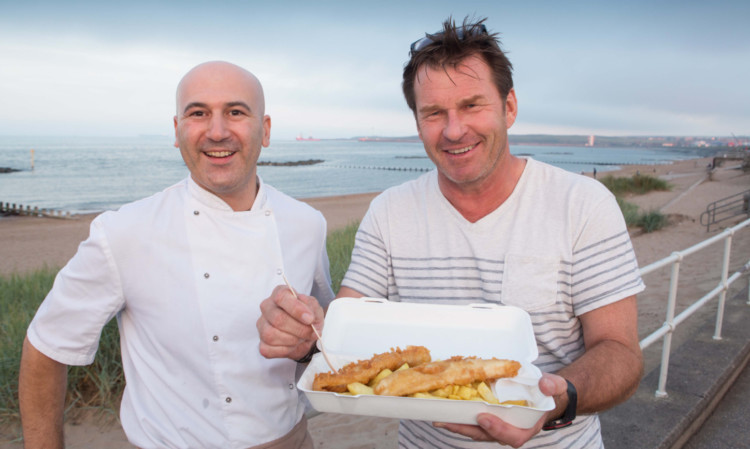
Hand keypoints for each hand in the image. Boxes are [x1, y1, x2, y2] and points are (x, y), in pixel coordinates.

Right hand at [257, 284, 324, 360]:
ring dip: (292, 340)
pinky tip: (293, 345)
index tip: (309, 319)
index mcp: (280, 294)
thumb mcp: (315, 308)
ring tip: (302, 338)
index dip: (296, 309)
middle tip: (311, 332)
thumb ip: (312, 308)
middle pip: (277, 318)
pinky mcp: (262, 343)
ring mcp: (262, 325)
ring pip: (271, 335)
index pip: (281, 297)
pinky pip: (268, 349)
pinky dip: (285, 350)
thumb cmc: (309, 317)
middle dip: (298, 329)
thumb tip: (308, 317)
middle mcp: (267, 307)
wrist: (308, 335)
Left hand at [434, 373, 567, 446]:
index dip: (498, 429)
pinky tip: (446, 410)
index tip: (484, 417)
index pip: (512, 436)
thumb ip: (553, 385)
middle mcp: (510, 431)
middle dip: (466, 429)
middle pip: (486, 435)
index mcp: (527, 427)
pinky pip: (473, 421)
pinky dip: (460, 417)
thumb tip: (545, 384)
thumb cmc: (549, 392)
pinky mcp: (489, 418)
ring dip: (458, 425)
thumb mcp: (556, 386)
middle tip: (447, 420)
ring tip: (439, 418)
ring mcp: (498, 426)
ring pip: (476, 431)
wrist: (545, 394)